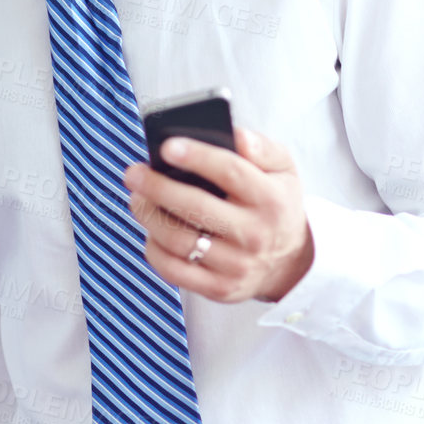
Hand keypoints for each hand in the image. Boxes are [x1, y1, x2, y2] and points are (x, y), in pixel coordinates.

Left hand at [122, 125, 314, 303]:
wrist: (289, 262)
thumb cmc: (277, 206)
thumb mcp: (283, 171)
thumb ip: (262, 148)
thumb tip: (237, 135)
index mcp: (271, 199)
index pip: (231, 172)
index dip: (197, 157)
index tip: (166, 146)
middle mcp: (255, 234)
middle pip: (196, 208)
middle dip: (157, 187)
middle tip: (134, 173)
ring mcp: (236, 265)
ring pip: (179, 240)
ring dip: (149, 216)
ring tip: (138, 198)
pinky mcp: (219, 288)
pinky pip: (173, 270)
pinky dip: (154, 249)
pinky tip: (151, 231)